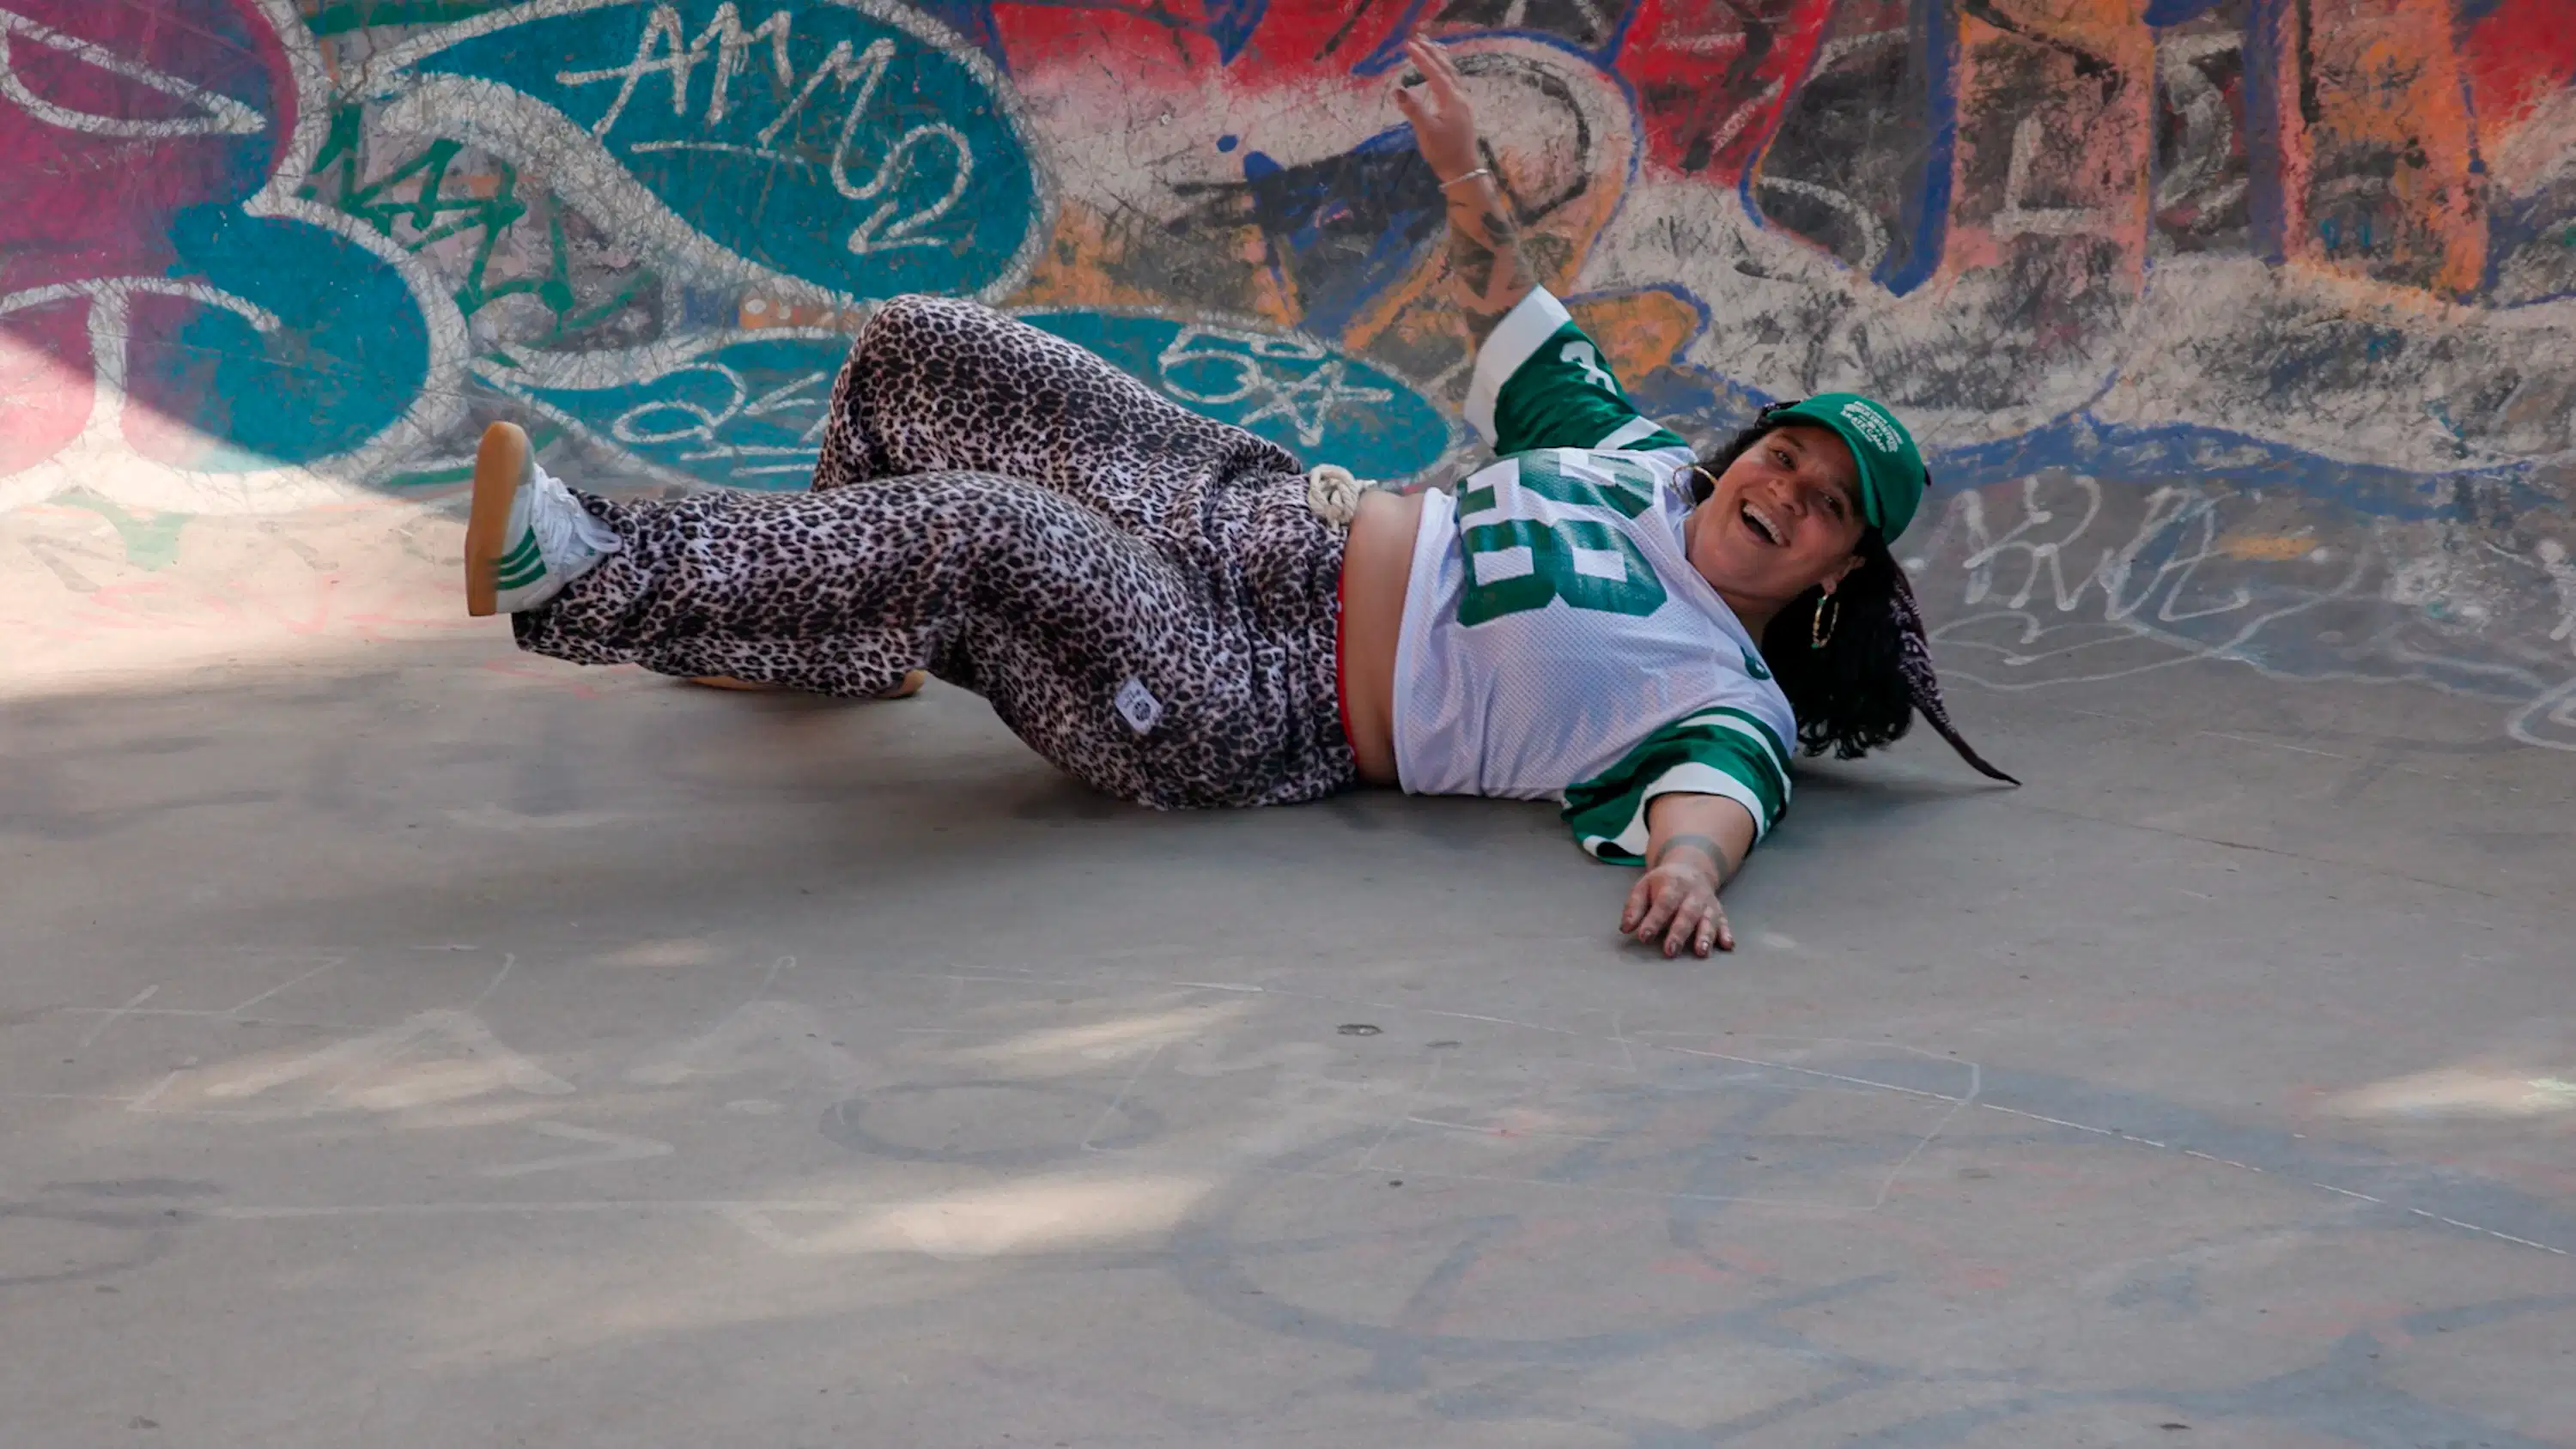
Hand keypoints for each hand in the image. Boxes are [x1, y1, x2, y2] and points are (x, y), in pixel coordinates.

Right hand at [1390, 36, 1483, 186]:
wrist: (1462, 170)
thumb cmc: (1444, 152)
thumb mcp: (1426, 132)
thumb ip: (1413, 110)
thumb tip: (1397, 90)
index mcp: (1452, 100)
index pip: (1435, 73)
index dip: (1422, 58)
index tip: (1409, 45)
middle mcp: (1459, 97)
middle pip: (1446, 68)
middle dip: (1432, 53)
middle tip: (1418, 38)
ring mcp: (1462, 104)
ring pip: (1451, 74)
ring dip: (1439, 60)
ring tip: (1429, 48)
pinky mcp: (1460, 111)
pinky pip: (1452, 83)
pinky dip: (1444, 71)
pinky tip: (1439, 73)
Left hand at [1620, 854, 1733, 958]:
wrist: (1692, 867)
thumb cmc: (1663, 883)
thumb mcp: (1644, 887)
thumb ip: (1634, 907)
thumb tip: (1625, 928)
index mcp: (1672, 885)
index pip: (1663, 903)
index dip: (1654, 920)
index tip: (1644, 936)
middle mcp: (1693, 894)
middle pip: (1687, 913)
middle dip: (1679, 933)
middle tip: (1670, 951)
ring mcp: (1708, 903)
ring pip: (1708, 919)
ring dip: (1705, 936)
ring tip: (1701, 952)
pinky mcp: (1719, 912)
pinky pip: (1724, 923)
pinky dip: (1727, 934)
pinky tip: (1728, 946)